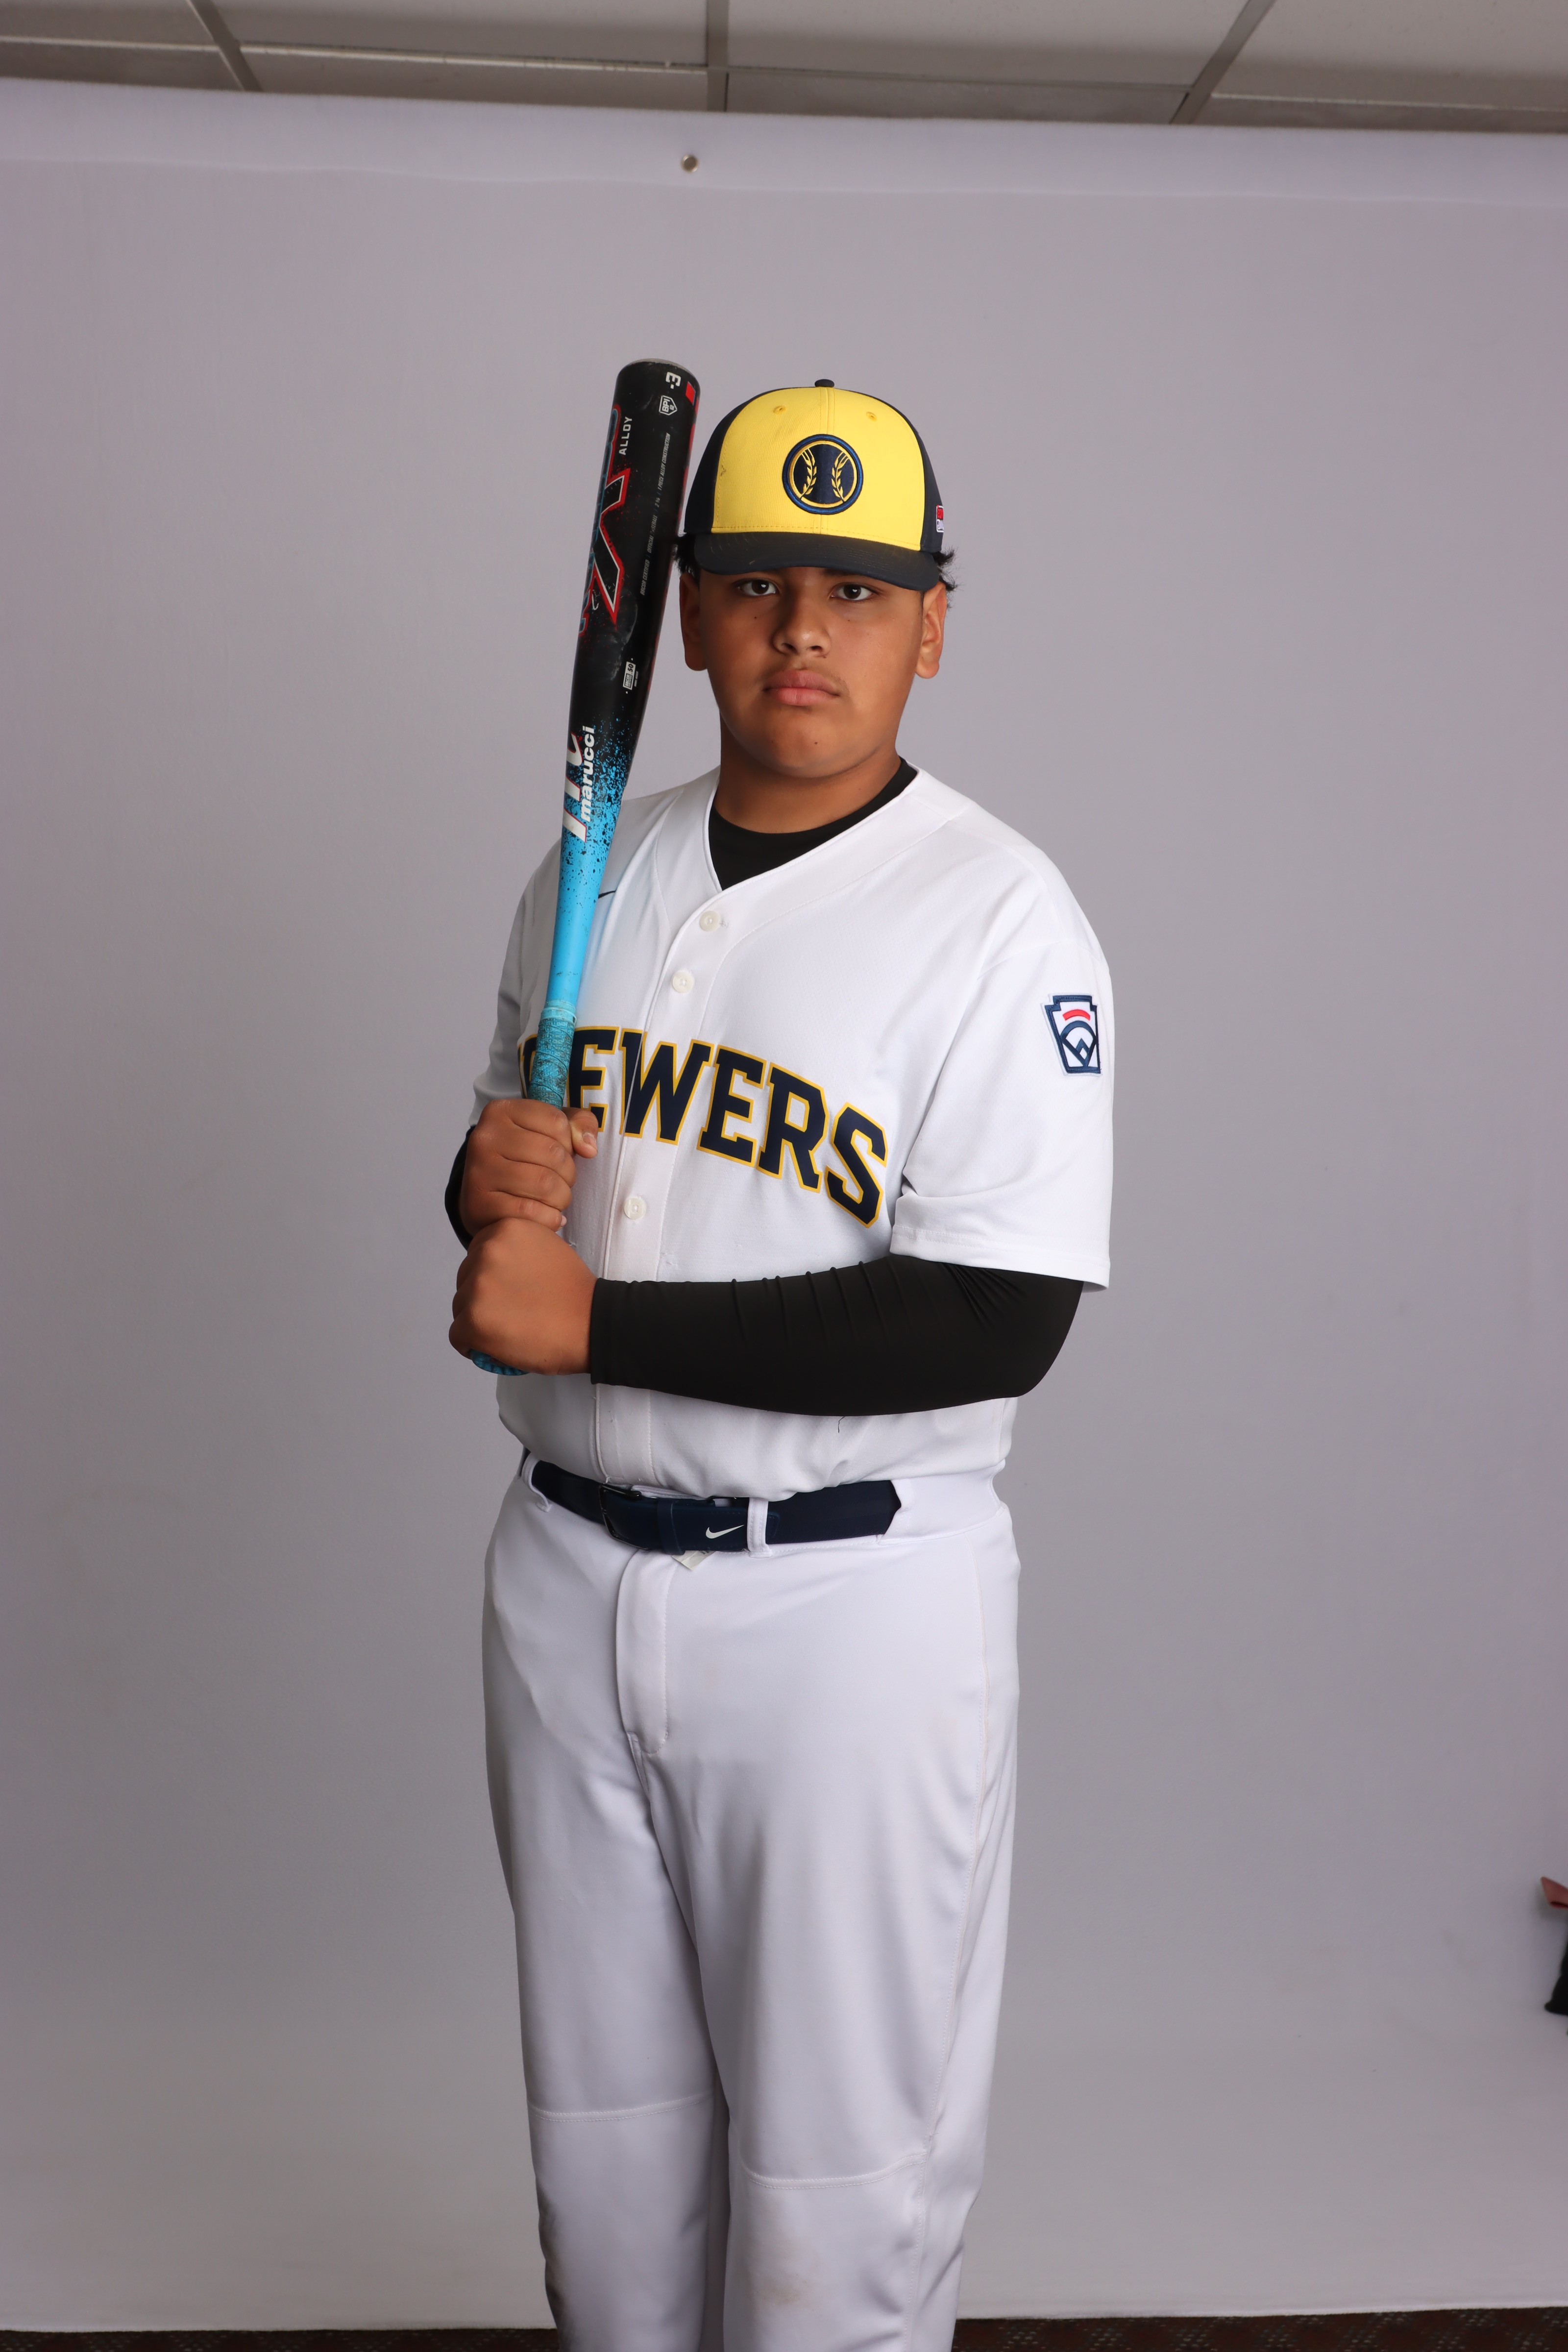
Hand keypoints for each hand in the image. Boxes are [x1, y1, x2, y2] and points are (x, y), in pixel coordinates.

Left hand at [450, 1217, 594, 1374]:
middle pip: (465, 1280)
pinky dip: (473, 1345)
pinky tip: (498, 1346)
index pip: (478, 1254)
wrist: (593, 1325)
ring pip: (460, 1307)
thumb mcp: (546, 1246)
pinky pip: (457, 1336)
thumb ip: (516, 1247)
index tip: (511, 1291)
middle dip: (483, 1297)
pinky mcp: (473, 1320)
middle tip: (513, 1312)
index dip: (493, 1277)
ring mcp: (478, 1286)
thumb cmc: (574, 1293)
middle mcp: (487, 1251)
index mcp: (504, 1229)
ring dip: (479, 1320)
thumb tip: (496, 1260)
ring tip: (511, 1329)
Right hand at [460, 1098, 597, 1234]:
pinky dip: (549, 1218)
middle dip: (569, 1173)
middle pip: (553, 1153)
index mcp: (500, 1111)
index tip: (561, 1153)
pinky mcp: (480, 1204)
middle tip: (563, 1182)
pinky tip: (548, 1216)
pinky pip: (531, 1212)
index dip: (570, 1142)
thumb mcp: (549, 1130)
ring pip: (545, 1184)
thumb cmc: (522, 1159)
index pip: (557, 1122)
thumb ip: (578, 1124)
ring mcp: (480, 1171)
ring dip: (562, 1197)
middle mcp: (485, 1137)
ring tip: (556, 1199)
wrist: (482, 1196)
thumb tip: (589, 1149)